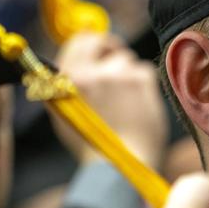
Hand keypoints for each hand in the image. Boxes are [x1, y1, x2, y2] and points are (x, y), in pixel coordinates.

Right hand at [52, 33, 169, 167]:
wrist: (119, 166)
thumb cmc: (92, 146)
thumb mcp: (64, 114)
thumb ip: (65, 83)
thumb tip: (77, 57)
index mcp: (66, 79)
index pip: (79, 41)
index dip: (91, 42)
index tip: (101, 48)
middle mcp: (89, 72)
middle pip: (104, 42)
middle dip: (111, 49)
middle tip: (118, 64)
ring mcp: (115, 74)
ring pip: (126, 60)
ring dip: (128, 75)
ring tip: (127, 105)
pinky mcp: (140, 80)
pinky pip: (144, 70)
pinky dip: (144, 85)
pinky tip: (140, 106)